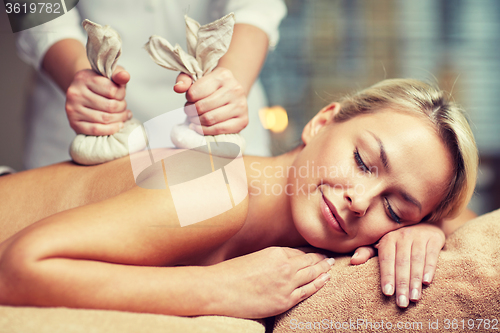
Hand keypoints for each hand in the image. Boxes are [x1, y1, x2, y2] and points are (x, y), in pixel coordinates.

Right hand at [65, 66, 131, 135]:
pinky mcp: (74, 123)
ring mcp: (73, 109)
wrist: (83, 94)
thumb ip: (118, 74)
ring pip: (105, 118)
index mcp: (84, 78)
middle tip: (124, 107)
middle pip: (110, 106)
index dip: (122, 94)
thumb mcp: (109, 74)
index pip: (112, 90)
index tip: (122, 95)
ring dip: (120, 119)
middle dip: (122, 108)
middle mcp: (75, 93)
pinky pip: (96, 129)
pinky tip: (119, 125)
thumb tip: (125, 76)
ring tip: (124, 115)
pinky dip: (111, 129)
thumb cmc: (100, 84)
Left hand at [174, 67, 248, 135]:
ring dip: (196, 121)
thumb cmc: (212, 87)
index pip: (195, 92)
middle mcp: (235, 88)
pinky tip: (199, 127)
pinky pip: (219, 129)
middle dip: (190, 111)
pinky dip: (205, 131)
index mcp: (223, 75)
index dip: (188, 98)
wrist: (232, 94)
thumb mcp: (197, 77)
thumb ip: (184, 80)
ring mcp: (241, 105)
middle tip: (189, 111)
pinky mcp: (243, 120)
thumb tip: (178, 88)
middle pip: (202, 106)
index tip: (189, 99)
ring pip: (210, 119)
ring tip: (194, 118)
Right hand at [207, 247, 333, 317]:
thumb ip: (272, 259)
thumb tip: (282, 262)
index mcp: (276, 252)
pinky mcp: (285, 300)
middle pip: (310, 261)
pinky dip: (319, 284)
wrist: (220, 289)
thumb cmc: (231, 273)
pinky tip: (326, 279)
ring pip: (312, 274)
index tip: (317, 252)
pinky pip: (308, 291)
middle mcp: (285, 266)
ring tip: (331, 266)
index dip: (310, 252)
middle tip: (330, 257)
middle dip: (322, 259)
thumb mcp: (255, 258)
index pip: (299, 252)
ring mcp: (287, 284)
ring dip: (324, 269)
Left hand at [350, 223, 444, 307]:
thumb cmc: (399, 240)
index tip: (387, 293)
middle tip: (401, 303)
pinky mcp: (434, 238)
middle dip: (401, 284)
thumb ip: (367, 252)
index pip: (386, 259)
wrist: (424, 223)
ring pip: (417, 261)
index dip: (387, 276)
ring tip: (414, 298)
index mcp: (388, 238)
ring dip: (415, 281)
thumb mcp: (382, 243)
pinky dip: (429, 268)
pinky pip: (432, 255)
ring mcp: (419, 236)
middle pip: (401, 263)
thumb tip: (353, 261)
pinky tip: (427, 282)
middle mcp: (402, 236)